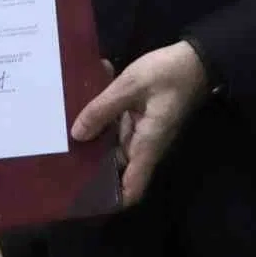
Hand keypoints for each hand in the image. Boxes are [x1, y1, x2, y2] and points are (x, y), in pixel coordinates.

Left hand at [70, 42, 207, 206]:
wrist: (196, 58)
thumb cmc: (168, 75)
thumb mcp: (130, 86)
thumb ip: (102, 109)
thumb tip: (77, 135)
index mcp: (147, 146)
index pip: (132, 189)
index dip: (111, 198)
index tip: (83, 196)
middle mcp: (146, 145)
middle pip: (116, 166)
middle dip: (91, 163)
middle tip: (59, 156)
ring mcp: (144, 131)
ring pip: (114, 143)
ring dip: (95, 135)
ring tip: (61, 129)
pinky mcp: (143, 117)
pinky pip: (120, 124)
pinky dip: (105, 116)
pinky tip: (83, 99)